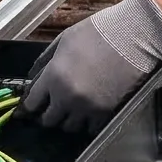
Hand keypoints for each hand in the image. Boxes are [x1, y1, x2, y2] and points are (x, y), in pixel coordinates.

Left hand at [22, 0, 161, 133]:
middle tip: (53, 107)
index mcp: (53, 77)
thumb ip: (45, 60)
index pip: (32, 103)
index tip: (29, 108)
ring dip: (68, 119)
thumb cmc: (97, 32)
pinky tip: (89, 112)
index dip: (29, 107)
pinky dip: (87, 123)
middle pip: (49, 120)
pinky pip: (90, 129)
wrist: (132, 36)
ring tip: (73, 108)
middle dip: (48, 114)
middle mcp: (67, 97)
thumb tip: (33, 77)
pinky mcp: (106, 113)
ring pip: (69, 127)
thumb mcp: (63, 40)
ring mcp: (87, 108)